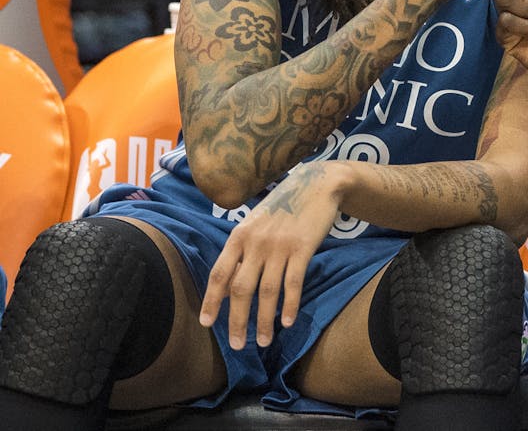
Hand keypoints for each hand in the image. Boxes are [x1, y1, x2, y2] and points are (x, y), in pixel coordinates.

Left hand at [199, 161, 343, 348]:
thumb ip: (242, 251)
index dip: (212, 300)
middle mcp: (256, 242)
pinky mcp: (303, 247)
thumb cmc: (283, 207)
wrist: (317, 184)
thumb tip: (227, 287)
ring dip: (264, 320)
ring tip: (264, 342)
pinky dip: (289, 305)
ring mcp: (280, 245)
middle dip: (238, 321)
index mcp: (239, 235)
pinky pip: (293, 282)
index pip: (219, 273)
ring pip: (267, 291)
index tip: (207, 324)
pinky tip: (287, 322)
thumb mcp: (256, 223)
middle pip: (241, 289)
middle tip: (238, 345)